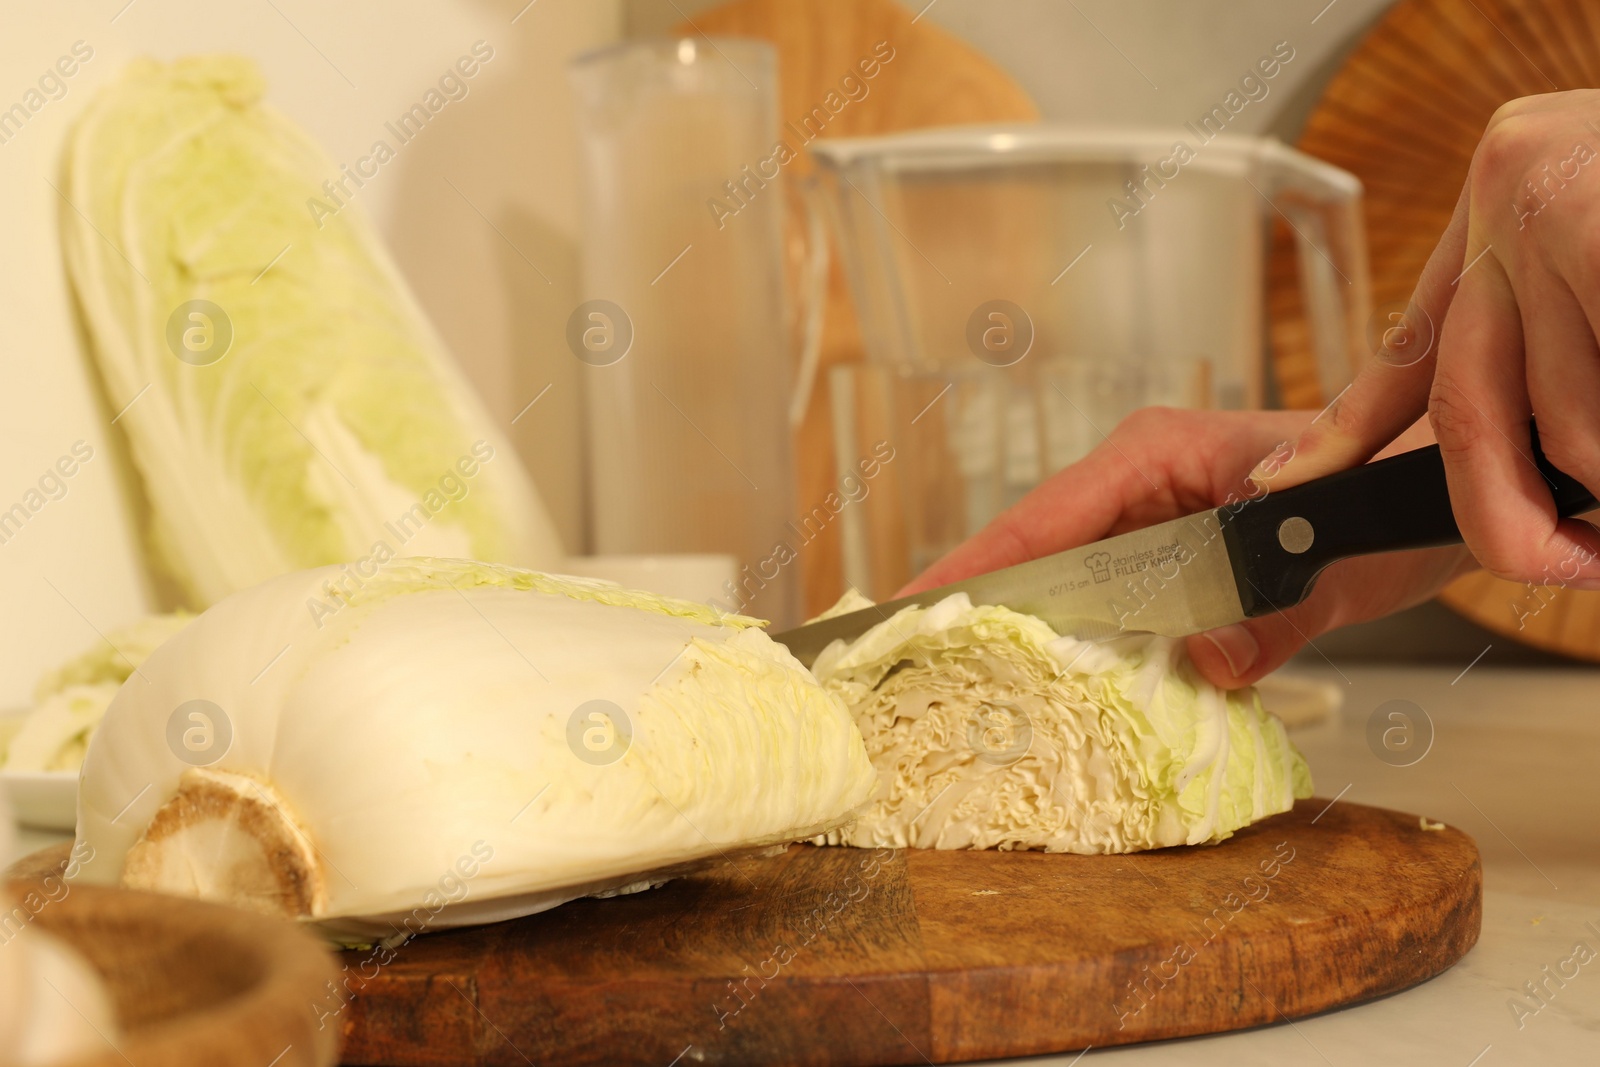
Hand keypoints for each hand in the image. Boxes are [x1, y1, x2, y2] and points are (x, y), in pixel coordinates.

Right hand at [899, 407, 1474, 687]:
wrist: (1428, 496)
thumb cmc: (1384, 496)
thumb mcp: (1340, 561)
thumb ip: (1278, 615)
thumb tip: (1207, 663)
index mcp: (1157, 452)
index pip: (1044, 514)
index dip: (976, 565)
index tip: (912, 606)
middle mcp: (1138, 480)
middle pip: (1036, 548)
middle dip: (980, 602)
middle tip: (908, 657)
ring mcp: (1148, 517)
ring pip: (1065, 579)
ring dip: (1024, 627)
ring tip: (955, 677)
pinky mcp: (1166, 558)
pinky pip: (1106, 602)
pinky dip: (1079, 640)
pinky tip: (1048, 684)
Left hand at [1260, 91, 1599, 588]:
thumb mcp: (1590, 260)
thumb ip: (1536, 341)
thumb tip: (1506, 458)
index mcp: (1504, 208)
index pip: (1410, 343)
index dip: (1342, 432)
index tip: (1289, 486)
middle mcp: (1511, 198)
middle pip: (1466, 413)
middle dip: (1514, 521)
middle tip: (1573, 567)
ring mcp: (1559, 204)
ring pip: (1565, 423)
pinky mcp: (1597, 223)